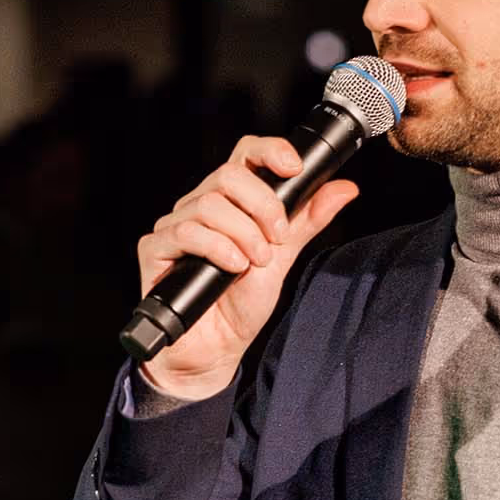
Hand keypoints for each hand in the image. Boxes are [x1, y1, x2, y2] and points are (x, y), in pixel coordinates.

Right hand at [134, 136, 360, 398]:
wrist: (217, 349)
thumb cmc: (241, 303)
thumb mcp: (284, 258)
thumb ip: (307, 221)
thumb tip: (344, 188)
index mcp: (231, 202)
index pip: (245, 155)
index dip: (270, 151)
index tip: (294, 168)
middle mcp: (200, 206)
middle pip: (227, 174)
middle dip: (262, 205)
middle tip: (277, 238)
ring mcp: (175, 226)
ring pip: (208, 203)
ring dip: (243, 233)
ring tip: (255, 262)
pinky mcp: (155, 248)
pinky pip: (185, 231)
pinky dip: (217, 247)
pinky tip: (232, 267)